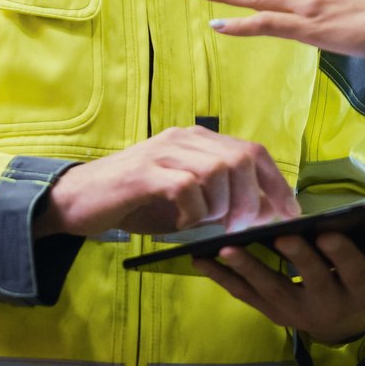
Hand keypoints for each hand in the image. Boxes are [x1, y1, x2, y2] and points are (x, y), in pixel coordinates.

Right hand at [35, 125, 299, 237]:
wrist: (75, 200)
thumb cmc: (135, 202)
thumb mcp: (184, 197)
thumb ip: (219, 197)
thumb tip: (263, 214)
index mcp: (199, 140)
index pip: (253, 151)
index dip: (276, 183)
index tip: (290, 213)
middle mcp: (185, 138)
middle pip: (241, 158)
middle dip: (252, 198)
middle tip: (243, 227)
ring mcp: (165, 152)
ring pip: (218, 170)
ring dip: (221, 205)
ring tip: (207, 223)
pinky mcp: (145, 172)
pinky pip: (186, 186)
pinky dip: (193, 210)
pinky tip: (182, 222)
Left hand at [194, 230, 364, 341]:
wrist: (347, 325)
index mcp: (361, 290)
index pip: (352, 271)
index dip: (339, 254)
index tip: (327, 233)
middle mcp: (327, 304)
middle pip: (310, 280)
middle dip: (294, 258)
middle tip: (279, 235)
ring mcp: (296, 310)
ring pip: (270, 290)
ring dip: (247, 270)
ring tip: (226, 250)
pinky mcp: (271, 310)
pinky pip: (245, 296)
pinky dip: (223, 279)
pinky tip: (201, 262)